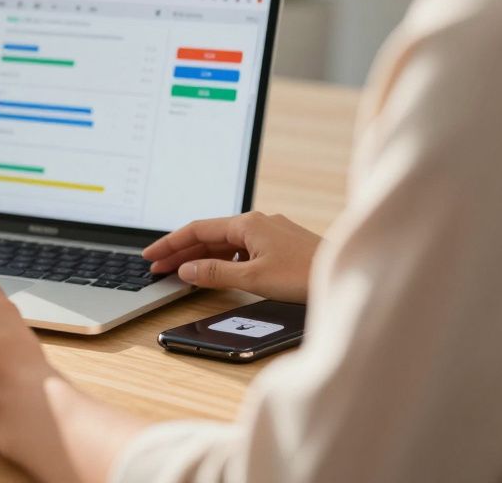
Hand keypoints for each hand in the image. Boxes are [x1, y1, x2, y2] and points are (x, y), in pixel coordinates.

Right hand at [142, 211, 321, 301]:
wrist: (351, 275)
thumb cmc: (306, 275)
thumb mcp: (253, 278)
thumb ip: (215, 273)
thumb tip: (186, 270)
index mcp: (248, 223)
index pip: (197, 230)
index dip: (170, 244)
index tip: (150, 257)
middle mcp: (258, 222)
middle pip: (209, 236)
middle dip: (181, 252)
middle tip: (157, 268)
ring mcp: (270, 232)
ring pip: (225, 243)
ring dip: (201, 257)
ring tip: (180, 272)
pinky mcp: (281, 245)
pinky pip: (241, 249)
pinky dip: (222, 260)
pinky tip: (217, 272)